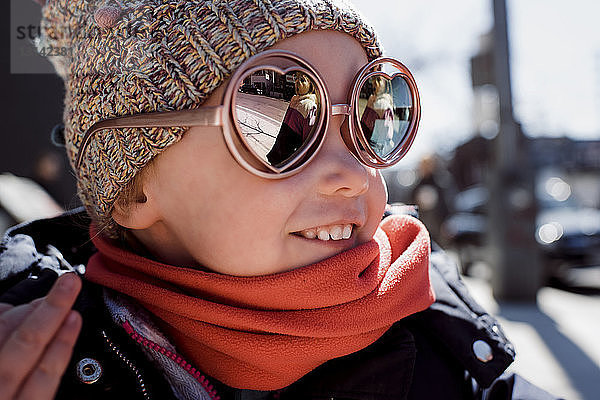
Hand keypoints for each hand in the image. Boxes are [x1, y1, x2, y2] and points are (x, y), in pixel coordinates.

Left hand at [0, 273, 81, 399]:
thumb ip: (35, 391)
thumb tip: (50, 359)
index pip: (45, 377)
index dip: (63, 344)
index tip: (77, 317)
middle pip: (24, 347)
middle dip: (51, 311)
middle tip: (70, 282)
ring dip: (24, 314)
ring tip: (45, 297)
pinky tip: (5, 311)